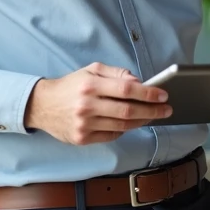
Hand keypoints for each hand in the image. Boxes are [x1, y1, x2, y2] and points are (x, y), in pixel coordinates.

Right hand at [24, 62, 171, 144]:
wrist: (42, 105)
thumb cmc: (71, 85)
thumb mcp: (91, 70)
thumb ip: (116, 73)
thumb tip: (139, 81)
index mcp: (90, 85)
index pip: (126, 89)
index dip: (148, 93)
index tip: (163, 94)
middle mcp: (87, 106)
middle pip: (128, 110)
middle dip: (152, 110)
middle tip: (166, 109)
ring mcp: (84, 124)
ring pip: (122, 125)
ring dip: (142, 121)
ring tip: (153, 115)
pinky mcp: (82, 138)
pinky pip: (112, 135)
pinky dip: (125, 129)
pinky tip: (131, 123)